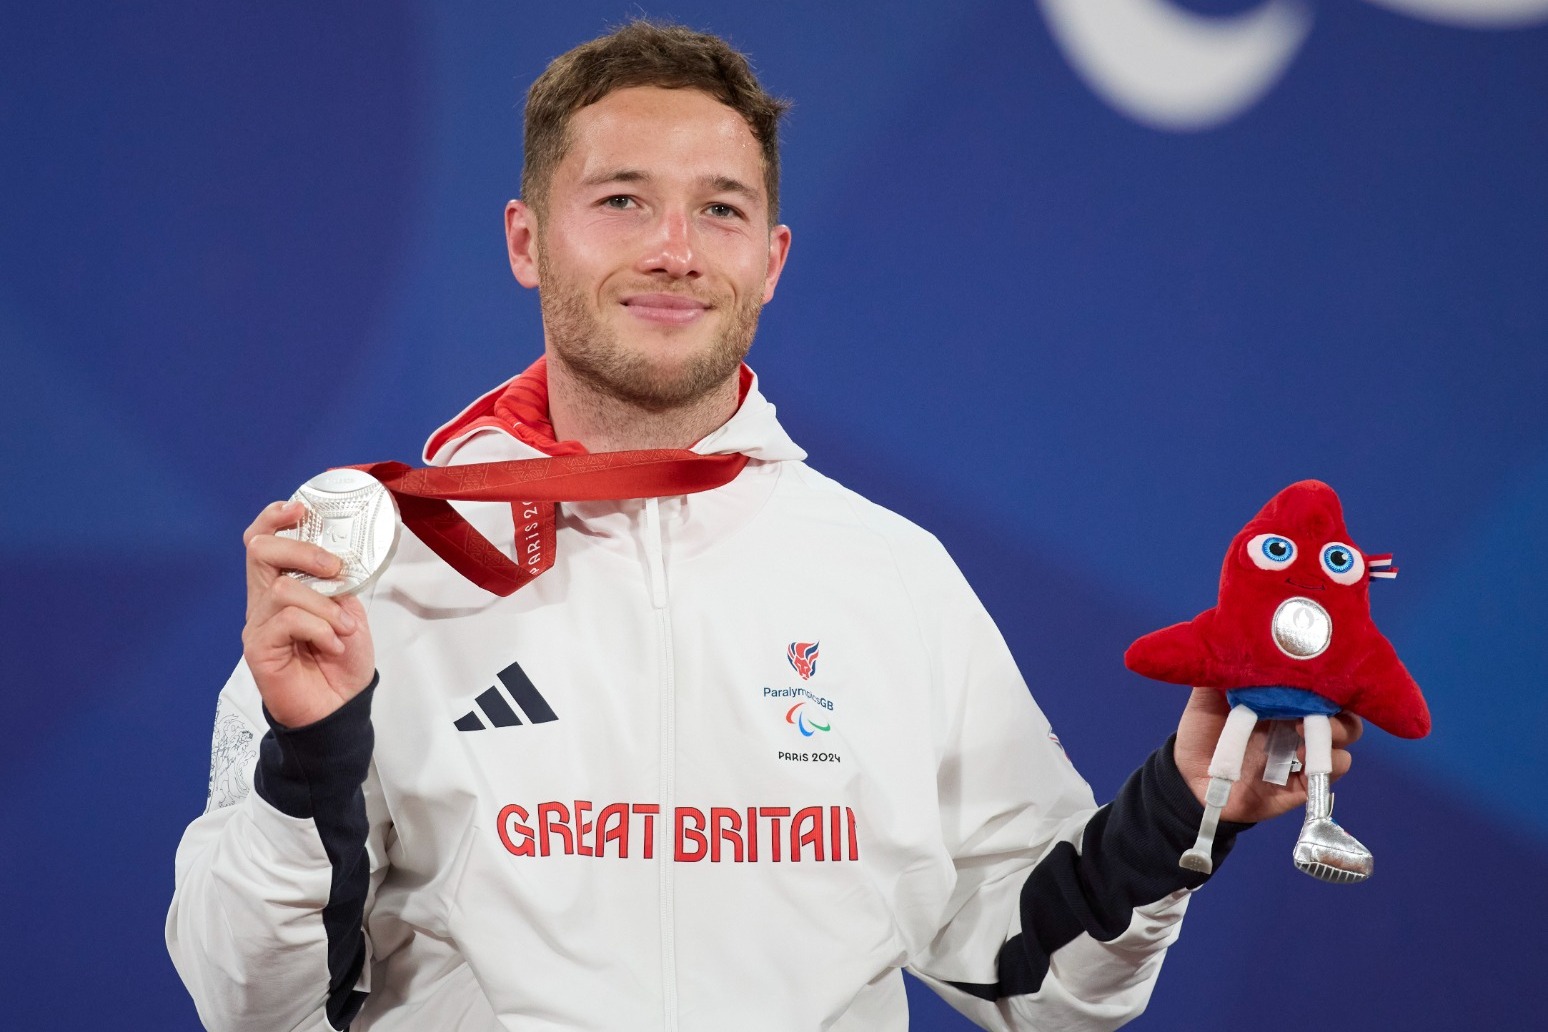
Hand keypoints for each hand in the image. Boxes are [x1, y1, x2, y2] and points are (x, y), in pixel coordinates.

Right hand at [241, 500, 375, 728]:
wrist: (340, 708)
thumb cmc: (342, 661)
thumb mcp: (349, 612)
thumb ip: (337, 585)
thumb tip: (338, 561)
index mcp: (284, 586)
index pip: (263, 541)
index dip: (274, 518)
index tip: (299, 507)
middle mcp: (264, 601)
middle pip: (260, 550)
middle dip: (302, 550)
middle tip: (334, 570)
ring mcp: (258, 624)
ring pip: (283, 588)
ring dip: (324, 606)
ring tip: (343, 629)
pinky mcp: (259, 649)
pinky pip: (287, 620)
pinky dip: (319, 628)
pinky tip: (332, 645)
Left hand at [1173, 687, 1362, 822]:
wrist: (1187, 776)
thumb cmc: (1202, 732)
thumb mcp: (1208, 696)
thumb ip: (1225, 673)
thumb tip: (1239, 639)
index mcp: (1284, 703)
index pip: (1323, 690)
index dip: (1332, 683)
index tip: (1326, 674)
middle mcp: (1299, 728)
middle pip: (1344, 716)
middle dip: (1342, 711)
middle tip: (1320, 709)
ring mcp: (1301, 757)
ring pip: (1342, 745)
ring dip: (1335, 736)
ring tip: (1304, 732)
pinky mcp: (1298, 786)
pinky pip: (1328, 777)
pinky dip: (1327, 766)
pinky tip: (1302, 758)